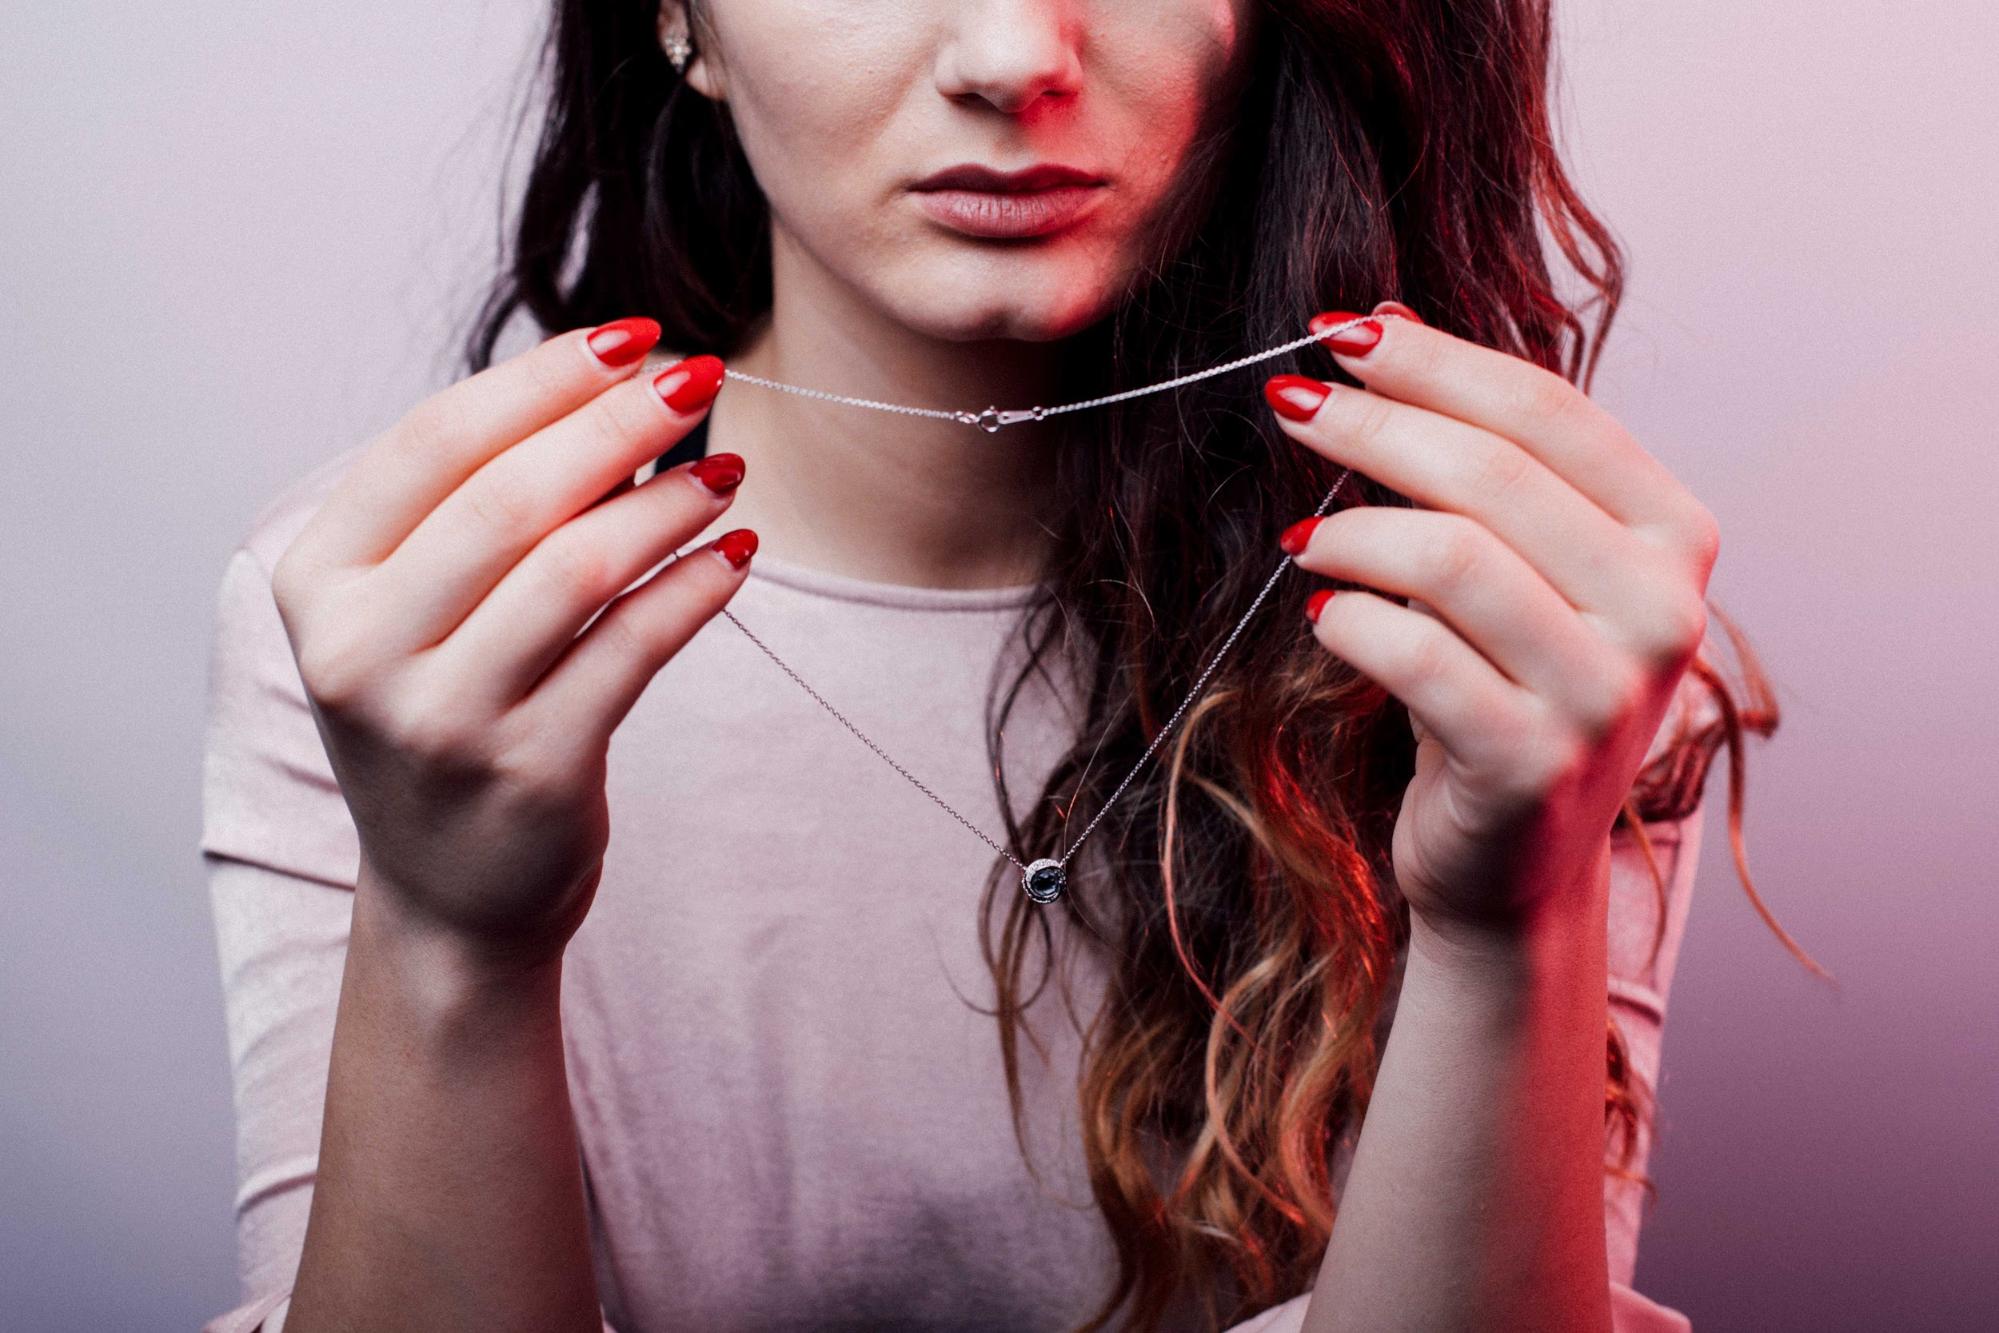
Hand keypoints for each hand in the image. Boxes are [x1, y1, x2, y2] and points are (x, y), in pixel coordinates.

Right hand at [270, 319, 751, 972]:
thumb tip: (609, 388)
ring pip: (577, 568)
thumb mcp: (411, 611)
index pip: (432, 443)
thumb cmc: (444, 715)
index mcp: (319, 582)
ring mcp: (444, 718)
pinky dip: (696, 589)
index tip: (630, 334)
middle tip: (701, 374)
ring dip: (667, 503)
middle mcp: (362, 649)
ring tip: (726, 471)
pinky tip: (737, 552)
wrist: (446, 894)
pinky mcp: (532, 770)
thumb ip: (472, 509)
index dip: (541, 377)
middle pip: (509, 497)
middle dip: (618, 420)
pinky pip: (634, 649)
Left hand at [1264, 303, 1718, 945]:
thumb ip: (1478, 454)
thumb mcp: (1520, 565)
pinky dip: (1346, 620)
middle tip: (1290, 404)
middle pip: (1491, 473)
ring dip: (1351, 529)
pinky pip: (1412, 656)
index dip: (1433, 360)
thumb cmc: (1505, 689)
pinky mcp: (1530, 761)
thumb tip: (1381, 319)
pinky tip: (1320, 614)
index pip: (1547, 410)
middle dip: (1372, 423)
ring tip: (1302, 538)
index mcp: (1676, 536)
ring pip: (1449, 557)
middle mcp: (1662, 609)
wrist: (1515, 864)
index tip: (1338, 332)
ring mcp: (1604, 692)